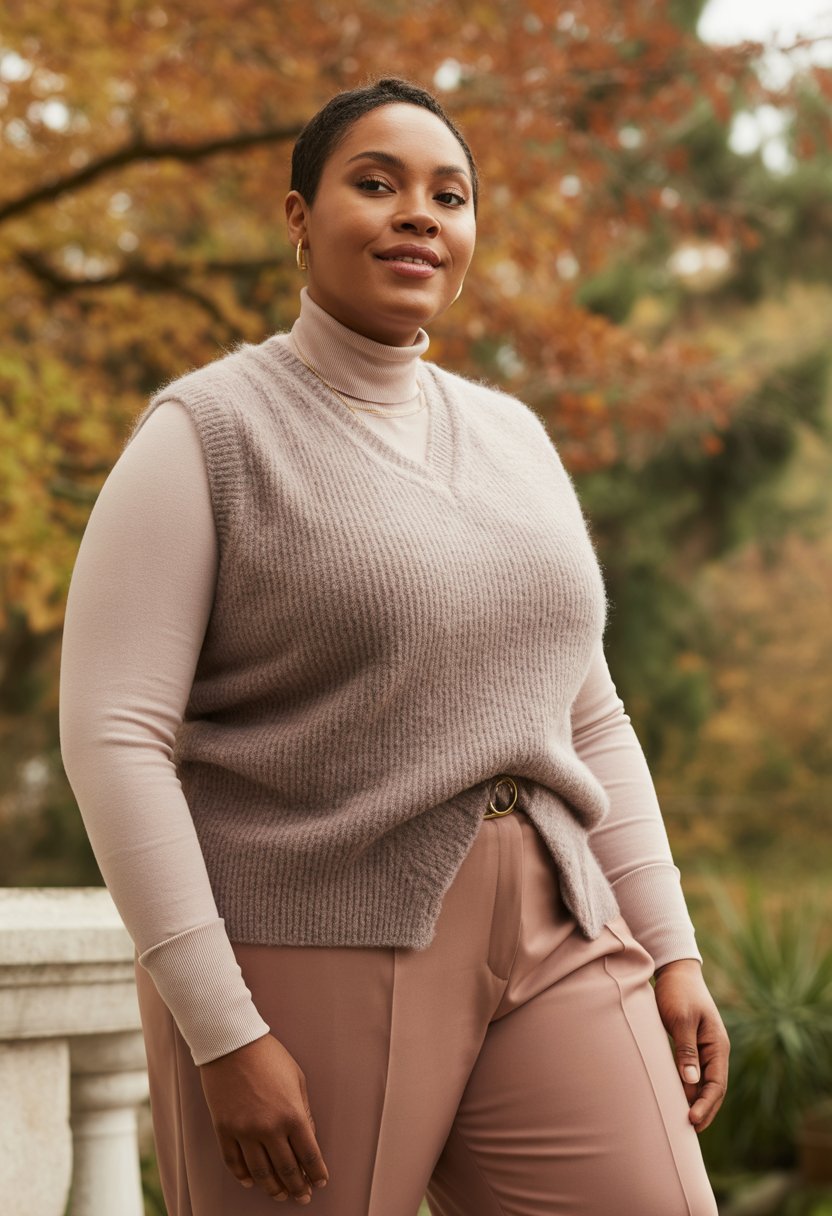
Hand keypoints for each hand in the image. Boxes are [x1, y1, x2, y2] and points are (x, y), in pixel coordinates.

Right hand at [199, 1032, 329, 1202]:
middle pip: (287, 1170)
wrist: (232, 1043)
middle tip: (303, 1197)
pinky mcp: (224, 1130)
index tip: (320, 1182)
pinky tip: (252, 1181)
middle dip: (298, 1187)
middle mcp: (269, 1128)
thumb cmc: (268, 1056)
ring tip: (280, 1195)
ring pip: (261, 1173)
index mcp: (292, 1114)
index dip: (316, 1173)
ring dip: (273, 1188)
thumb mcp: (297, 1079)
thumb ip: (304, 1111)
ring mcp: (244, 1131)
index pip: (309, 1155)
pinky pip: (234, 1162)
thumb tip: (308, 1137)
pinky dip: (243, 1176)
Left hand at [653, 958, 729, 1132]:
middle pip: (713, 1089)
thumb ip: (686, 1050)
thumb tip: (691, 1081)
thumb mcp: (681, 1019)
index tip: (692, 1121)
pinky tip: (676, 1098)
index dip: (705, 1105)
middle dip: (703, 1110)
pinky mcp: (691, 1046)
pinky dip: (687, 1087)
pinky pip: (692, 1073)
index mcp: (718, 1045)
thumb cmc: (678, 992)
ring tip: (681, 1122)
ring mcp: (704, 1048)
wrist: (675, 970)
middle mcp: (714, 1050)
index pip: (716, 1084)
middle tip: (688, 1131)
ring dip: (694, 1101)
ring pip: (703, 1083)